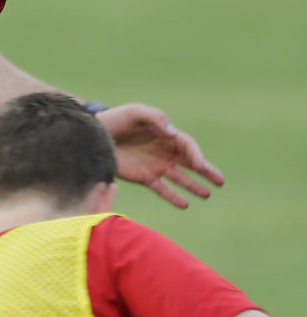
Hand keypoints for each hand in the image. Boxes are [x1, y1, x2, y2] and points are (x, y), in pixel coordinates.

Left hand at [98, 103, 223, 208]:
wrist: (95, 135)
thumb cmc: (116, 119)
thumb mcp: (136, 112)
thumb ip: (155, 118)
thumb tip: (172, 132)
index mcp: (166, 134)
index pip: (187, 145)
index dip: (196, 155)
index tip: (200, 164)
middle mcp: (165, 151)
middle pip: (190, 163)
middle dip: (206, 171)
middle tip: (221, 181)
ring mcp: (155, 165)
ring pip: (180, 178)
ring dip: (194, 186)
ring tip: (207, 194)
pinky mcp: (144, 177)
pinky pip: (162, 189)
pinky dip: (173, 197)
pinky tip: (185, 205)